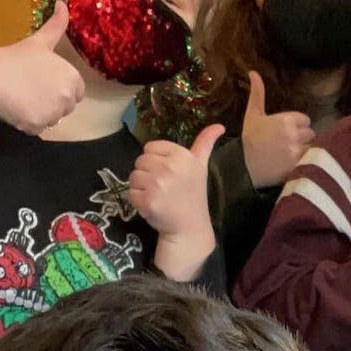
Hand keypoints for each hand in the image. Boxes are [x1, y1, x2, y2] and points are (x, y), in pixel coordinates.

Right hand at [0, 2, 84, 134]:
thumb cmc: (14, 58)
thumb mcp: (39, 41)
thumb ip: (57, 26)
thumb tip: (64, 3)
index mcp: (73, 78)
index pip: (76, 93)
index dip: (59, 89)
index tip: (42, 83)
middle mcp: (68, 97)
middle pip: (65, 107)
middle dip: (51, 102)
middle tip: (29, 90)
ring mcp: (53, 113)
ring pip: (52, 119)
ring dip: (40, 113)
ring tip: (22, 98)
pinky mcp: (38, 126)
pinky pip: (38, 129)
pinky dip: (28, 123)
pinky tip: (16, 109)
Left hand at [129, 124, 223, 280]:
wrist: (189, 225)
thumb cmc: (193, 193)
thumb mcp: (201, 165)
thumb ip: (206, 143)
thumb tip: (220, 125)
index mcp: (183, 155)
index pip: (150, 147)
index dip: (157, 160)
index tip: (169, 173)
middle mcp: (171, 167)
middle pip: (140, 161)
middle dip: (148, 174)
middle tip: (164, 187)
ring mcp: (158, 184)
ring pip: (133, 176)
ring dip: (141, 187)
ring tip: (158, 195)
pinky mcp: (146, 200)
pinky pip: (130, 193)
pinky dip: (137, 201)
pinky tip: (152, 205)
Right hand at [241, 70, 315, 187]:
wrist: (243, 166)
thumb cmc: (249, 138)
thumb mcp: (253, 114)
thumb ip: (257, 93)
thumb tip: (253, 72)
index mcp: (286, 120)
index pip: (305, 120)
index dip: (297, 125)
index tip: (286, 132)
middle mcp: (294, 134)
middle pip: (311, 132)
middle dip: (302, 137)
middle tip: (288, 143)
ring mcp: (297, 150)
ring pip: (312, 146)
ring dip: (305, 149)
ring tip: (290, 153)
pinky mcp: (298, 164)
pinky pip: (310, 159)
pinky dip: (304, 160)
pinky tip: (292, 162)